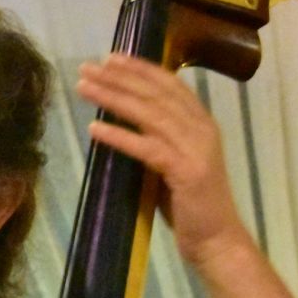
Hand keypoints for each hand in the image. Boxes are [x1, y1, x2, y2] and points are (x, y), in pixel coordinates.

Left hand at [76, 54, 255, 271]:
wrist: (215, 239)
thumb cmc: (188, 202)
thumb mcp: (172, 160)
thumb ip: (156, 137)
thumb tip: (121, 116)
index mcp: (201, 122)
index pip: (170, 84)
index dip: (141, 69)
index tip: (111, 58)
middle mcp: (202, 129)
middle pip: (155, 94)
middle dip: (119, 78)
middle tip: (87, 67)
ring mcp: (196, 149)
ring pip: (149, 114)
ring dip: (113, 98)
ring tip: (83, 88)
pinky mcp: (185, 172)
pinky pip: (146, 148)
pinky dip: (119, 136)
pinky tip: (94, 128)